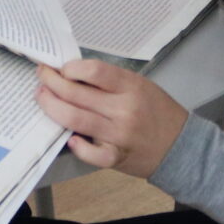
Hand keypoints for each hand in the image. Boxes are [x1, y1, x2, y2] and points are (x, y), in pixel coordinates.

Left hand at [36, 58, 187, 177]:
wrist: (181, 145)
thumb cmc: (157, 111)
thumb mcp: (139, 86)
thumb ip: (110, 81)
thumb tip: (72, 74)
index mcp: (131, 87)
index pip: (94, 71)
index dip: (71, 67)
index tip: (60, 67)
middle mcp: (124, 109)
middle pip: (76, 94)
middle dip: (51, 83)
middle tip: (41, 76)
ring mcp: (119, 134)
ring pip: (75, 119)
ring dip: (51, 107)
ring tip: (42, 97)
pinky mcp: (116, 156)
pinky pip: (90, 153)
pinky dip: (77, 146)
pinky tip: (69, 138)